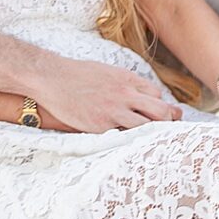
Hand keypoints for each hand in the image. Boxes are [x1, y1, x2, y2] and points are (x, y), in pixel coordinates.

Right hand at [35, 57, 179, 132]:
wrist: (52, 78)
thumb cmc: (77, 75)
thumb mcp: (107, 72)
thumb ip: (125, 83)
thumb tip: (139, 93)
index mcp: (127, 79)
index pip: (157, 96)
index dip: (158, 107)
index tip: (154, 116)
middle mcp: (125, 94)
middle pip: (161, 112)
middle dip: (166, 123)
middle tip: (164, 133)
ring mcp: (114, 111)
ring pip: (147, 127)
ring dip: (151, 136)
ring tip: (148, 143)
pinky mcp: (102, 126)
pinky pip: (124, 137)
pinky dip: (128, 142)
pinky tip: (127, 146)